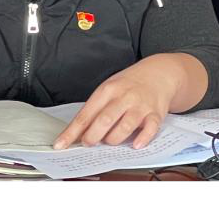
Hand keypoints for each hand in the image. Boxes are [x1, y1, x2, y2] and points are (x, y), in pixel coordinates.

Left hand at [54, 56, 180, 149]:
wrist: (157, 74)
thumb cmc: (128, 84)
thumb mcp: (109, 88)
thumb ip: (97, 108)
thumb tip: (81, 131)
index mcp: (106, 90)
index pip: (85, 114)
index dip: (72, 131)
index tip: (61, 143)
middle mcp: (122, 97)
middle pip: (104, 119)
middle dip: (92, 136)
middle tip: (87, 144)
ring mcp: (139, 106)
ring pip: (124, 126)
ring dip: (114, 139)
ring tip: (109, 142)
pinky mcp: (155, 114)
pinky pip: (149, 129)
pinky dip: (142, 139)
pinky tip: (135, 145)